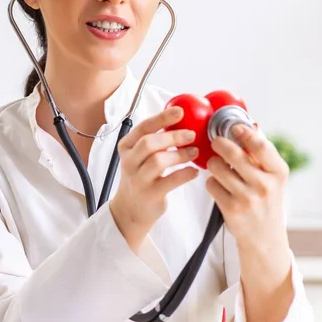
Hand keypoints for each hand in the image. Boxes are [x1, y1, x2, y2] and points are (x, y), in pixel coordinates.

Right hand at [110, 106, 198, 251]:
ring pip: (158, 161)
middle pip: (149, 143)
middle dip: (173, 136)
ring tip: (194, 152)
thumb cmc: (140, 177)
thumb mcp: (140, 156)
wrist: (130, 209)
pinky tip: (194, 172)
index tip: (179, 111)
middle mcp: (129, 162)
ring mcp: (138, 179)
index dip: (162, 118)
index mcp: (127, 147)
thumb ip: (155, 140)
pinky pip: (169, 181)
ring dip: (180, 155)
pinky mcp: (149, 194)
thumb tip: (181, 122)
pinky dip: (184, 174)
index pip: (143, 127)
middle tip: (191, 134)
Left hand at [206, 124, 289, 249]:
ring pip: (217, 167)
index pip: (260, 146)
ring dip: (214, 164)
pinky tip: (220, 187)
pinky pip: (211, 184)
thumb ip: (262, 154)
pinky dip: (212, 182)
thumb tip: (251, 126)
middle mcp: (264, 185)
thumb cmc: (267, 202)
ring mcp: (247, 198)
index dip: (245, 132)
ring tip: (219, 167)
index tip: (234, 127)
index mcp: (278, 173)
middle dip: (220, 143)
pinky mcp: (231, 209)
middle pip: (233, 153)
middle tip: (216, 142)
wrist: (264, 238)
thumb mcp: (273, 178)